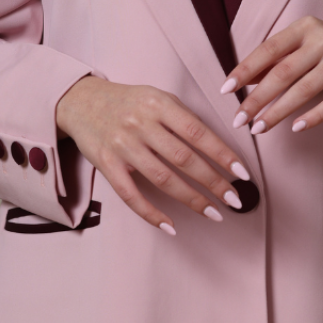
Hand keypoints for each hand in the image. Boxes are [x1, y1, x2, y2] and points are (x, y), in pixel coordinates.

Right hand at [56, 77, 250, 234]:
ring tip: (213, 212)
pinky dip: (151, 213)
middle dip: (213, 182)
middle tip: (234, 199)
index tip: (242, 173)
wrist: (80, 101)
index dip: (222, 154)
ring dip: (191, 199)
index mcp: (158, 104)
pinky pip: (131, 195)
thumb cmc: (127, 101)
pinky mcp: (106, 165)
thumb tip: (218, 148)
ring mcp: (122, 146)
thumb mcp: (156, 97)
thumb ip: (182, 118)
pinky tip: (171, 225)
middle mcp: (140, 124)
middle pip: (183, 159)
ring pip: (162, 179)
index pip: (197, 132)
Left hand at [220, 16, 322, 133]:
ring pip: (305, 89)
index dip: (245, 70)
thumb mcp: (303, 47)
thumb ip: (274, 62)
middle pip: (283, 72)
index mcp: (305, 27)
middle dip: (257, 98)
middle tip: (238, 120)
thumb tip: (240, 82)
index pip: (268, 49)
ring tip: (258, 129)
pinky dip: (313, 117)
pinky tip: (295, 128)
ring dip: (278, 112)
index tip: (225, 91)